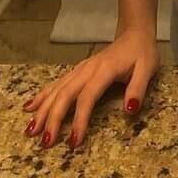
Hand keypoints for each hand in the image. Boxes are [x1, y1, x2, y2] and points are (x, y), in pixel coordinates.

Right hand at [20, 27, 159, 149]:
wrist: (135, 34)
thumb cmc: (142, 54)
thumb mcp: (148, 69)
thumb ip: (138, 88)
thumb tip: (129, 110)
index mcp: (104, 70)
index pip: (87, 97)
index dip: (79, 120)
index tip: (74, 142)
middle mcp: (87, 69)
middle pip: (65, 95)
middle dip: (53, 118)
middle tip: (44, 142)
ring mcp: (80, 69)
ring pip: (57, 89)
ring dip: (43, 110)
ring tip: (30, 130)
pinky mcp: (77, 71)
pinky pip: (56, 83)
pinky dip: (42, 95)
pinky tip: (30, 107)